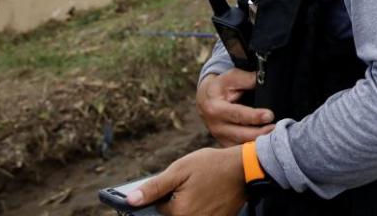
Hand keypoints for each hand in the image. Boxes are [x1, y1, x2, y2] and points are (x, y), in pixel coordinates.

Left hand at [128, 146, 246, 215]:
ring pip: (188, 214)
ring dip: (192, 202)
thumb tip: (131, 200)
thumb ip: (154, 187)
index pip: (159, 207)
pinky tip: (212, 193)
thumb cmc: (213, 166)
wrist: (245, 168)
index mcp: (179, 212)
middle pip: (174, 213)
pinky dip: (204, 206)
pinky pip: (202, 215)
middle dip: (179, 198)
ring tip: (204, 187)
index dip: (167, 191)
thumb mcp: (180, 170)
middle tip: (195, 183)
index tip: (182, 181)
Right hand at [197, 70, 275, 146]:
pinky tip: (267, 144)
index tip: (270, 115)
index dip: (254, 116)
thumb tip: (263, 80)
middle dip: (260, 133)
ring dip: (259, 143)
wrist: (206, 99)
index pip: (237, 114)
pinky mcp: (226, 144)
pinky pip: (241, 151)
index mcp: (216, 109)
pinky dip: (254, 149)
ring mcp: (221, 138)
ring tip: (275, 137)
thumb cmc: (221, 87)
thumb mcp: (231, 78)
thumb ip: (247, 79)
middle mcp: (217, 126)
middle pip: (241, 135)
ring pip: (242, 146)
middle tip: (277, 128)